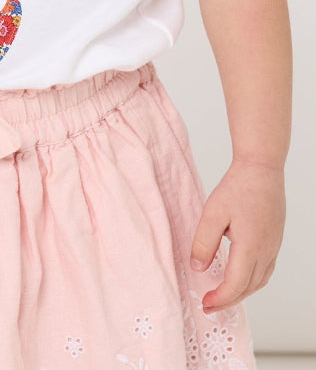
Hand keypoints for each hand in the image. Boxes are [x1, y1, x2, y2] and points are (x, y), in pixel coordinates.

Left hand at [190, 158, 285, 312]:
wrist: (261, 169)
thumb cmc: (237, 187)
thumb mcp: (212, 213)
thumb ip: (204, 242)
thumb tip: (198, 268)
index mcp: (250, 247)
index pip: (235, 285)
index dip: (219, 299)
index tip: (204, 304)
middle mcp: (266, 251)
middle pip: (249, 288)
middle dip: (228, 300)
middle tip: (209, 305)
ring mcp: (273, 247)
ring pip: (259, 281)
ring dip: (241, 293)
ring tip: (222, 295)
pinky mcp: (275, 241)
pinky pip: (265, 270)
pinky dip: (251, 281)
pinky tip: (239, 277)